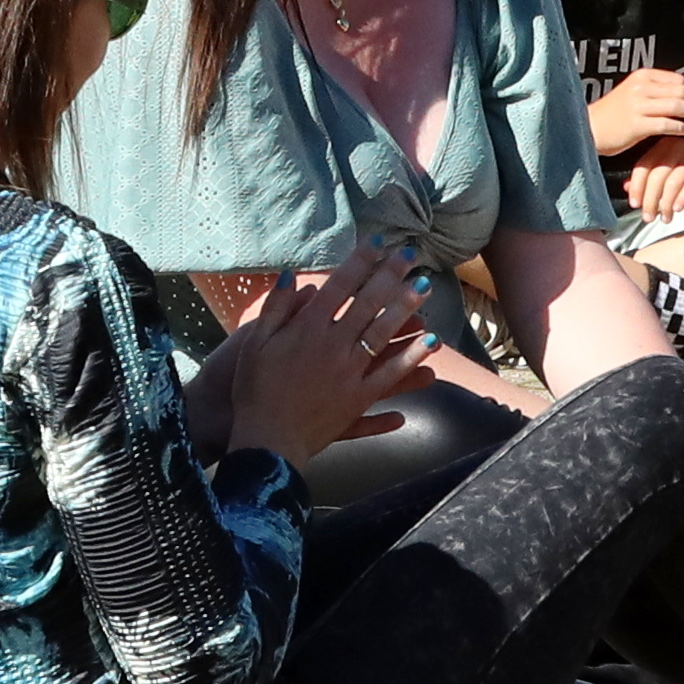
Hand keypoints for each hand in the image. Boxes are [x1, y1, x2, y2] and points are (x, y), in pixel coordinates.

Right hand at [187, 263, 423, 463]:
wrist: (266, 439)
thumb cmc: (254, 389)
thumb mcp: (255, 343)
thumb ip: (275, 307)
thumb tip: (291, 274)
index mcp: (307, 329)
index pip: (340, 286)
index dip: (360, 263)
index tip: (377, 244)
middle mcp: (333, 346)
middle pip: (368, 305)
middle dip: (390, 277)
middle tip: (410, 255)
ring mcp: (349, 374)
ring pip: (385, 335)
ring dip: (407, 309)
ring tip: (425, 288)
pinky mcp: (358, 400)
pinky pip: (389, 377)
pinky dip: (410, 362)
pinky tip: (429, 348)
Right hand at [587, 67, 683, 152]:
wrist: (591, 127)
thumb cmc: (617, 112)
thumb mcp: (641, 93)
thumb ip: (668, 86)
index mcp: (643, 76)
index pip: (678, 80)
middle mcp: (641, 87)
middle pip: (681, 92)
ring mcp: (638, 105)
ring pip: (676, 106)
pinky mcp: (636, 124)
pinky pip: (665, 124)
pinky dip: (680, 127)